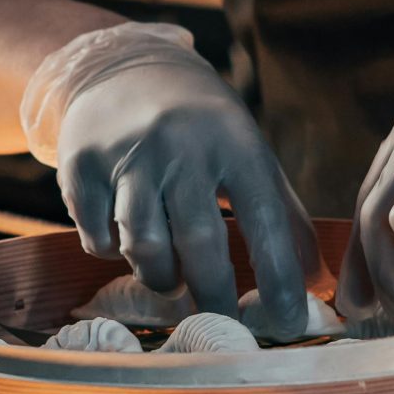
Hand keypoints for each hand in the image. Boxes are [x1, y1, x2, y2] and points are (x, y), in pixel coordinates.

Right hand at [21, 22, 320, 334]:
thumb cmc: (201, 125)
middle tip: (221, 325)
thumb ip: (282, 214)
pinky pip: (98, 239)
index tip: (287, 324)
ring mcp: (126, 154)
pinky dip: (114, 254)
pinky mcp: (80, 165)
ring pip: (142, 246)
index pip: (263, 220)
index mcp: (234, 142)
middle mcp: (180, 145)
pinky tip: (126, 241)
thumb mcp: (248, 152)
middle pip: (198, 241)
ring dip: (161, 277)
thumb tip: (314, 282)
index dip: (278, 278)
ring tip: (173, 279)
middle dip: (214, 295)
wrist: (124, 68)